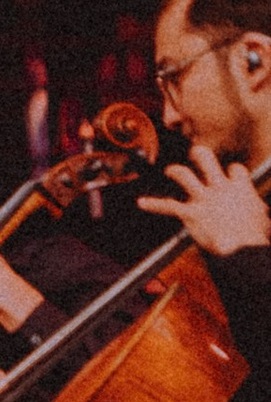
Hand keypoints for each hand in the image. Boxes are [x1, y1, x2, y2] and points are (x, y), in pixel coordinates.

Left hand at [139, 143, 270, 261]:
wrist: (244, 248)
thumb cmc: (258, 238)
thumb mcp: (264, 218)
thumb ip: (259, 211)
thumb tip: (263, 214)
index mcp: (241, 188)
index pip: (235, 169)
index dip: (232, 171)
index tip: (231, 174)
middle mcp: (220, 187)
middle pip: (206, 160)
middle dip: (199, 153)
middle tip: (195, 153)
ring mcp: (204, 198)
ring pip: (184, 175)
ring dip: (174, 171)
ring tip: (170, 170)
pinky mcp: (191, 212)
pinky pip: (168, 205)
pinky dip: (153, 204)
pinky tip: (142, 202)